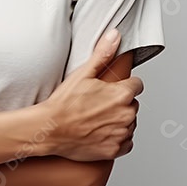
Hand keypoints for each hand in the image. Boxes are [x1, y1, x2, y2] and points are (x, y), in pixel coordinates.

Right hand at [40, 28, 142, 160]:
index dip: (123, 85)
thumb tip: (115, 35)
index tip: (110, 89)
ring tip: (97, 118)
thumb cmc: (63, 103)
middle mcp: (126, 115)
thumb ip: (103, 54)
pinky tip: (100, 132)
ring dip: (118, 120)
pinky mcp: (115, 150)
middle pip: (133, 104)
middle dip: (120, 103)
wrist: (49, 130)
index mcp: (122, 94)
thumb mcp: (82, 74)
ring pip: (129, 123)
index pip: (137, 85)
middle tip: (98, 104)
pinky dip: (116, 138)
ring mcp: (121, 134)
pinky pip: (126, 142)